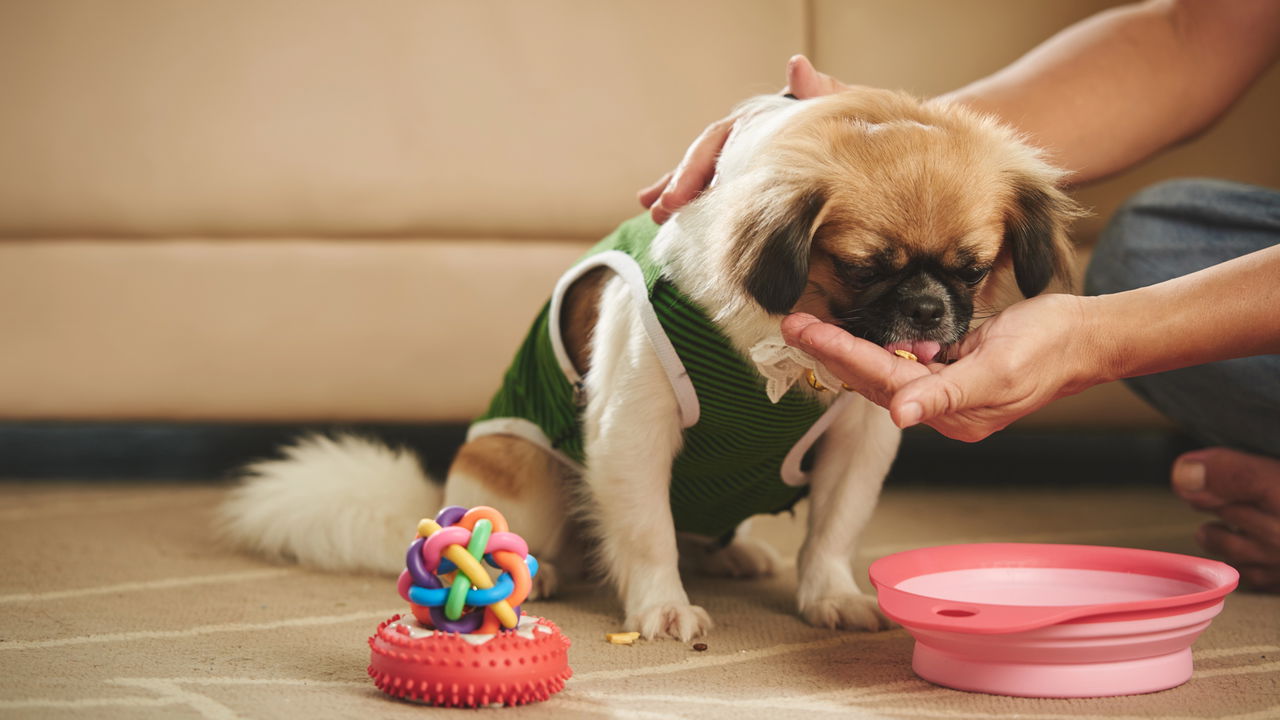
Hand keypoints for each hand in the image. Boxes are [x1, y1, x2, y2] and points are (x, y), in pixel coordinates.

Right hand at [638, 55, 849, 223]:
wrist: (891, 155)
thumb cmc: (867, 129)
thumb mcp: (846, 111)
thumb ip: (820, 93)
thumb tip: (797, 65)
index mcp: (766, 124)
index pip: (722, 141)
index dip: (694, 167)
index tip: (676, 195)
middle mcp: (756, 145)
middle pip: (708, 162)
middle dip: (679, 186)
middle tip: (658, 212)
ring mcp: (760, 169)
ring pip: (713, 181)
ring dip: (682, 198)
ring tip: (656, 219)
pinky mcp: (769, 194)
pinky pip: (733, 203)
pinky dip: (708, 215)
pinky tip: (687, 230)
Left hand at [781, 294, 1100, 441]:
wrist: (1087, 337)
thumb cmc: (1050, 347)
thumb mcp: (998, 368)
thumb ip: (946, 394)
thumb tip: (900, 415)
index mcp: (953, 412)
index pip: (882, 380)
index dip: (840, 354)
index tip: (803, 331)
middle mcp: (945, 407)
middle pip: (875, 379)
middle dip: (832, 352)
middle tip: (791, 325)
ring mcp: (948, 390)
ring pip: (885, 370)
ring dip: (849, 350)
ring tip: (810, 327)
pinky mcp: (954, 370)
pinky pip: (906, 362)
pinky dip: (881, 347)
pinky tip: (859, 333)